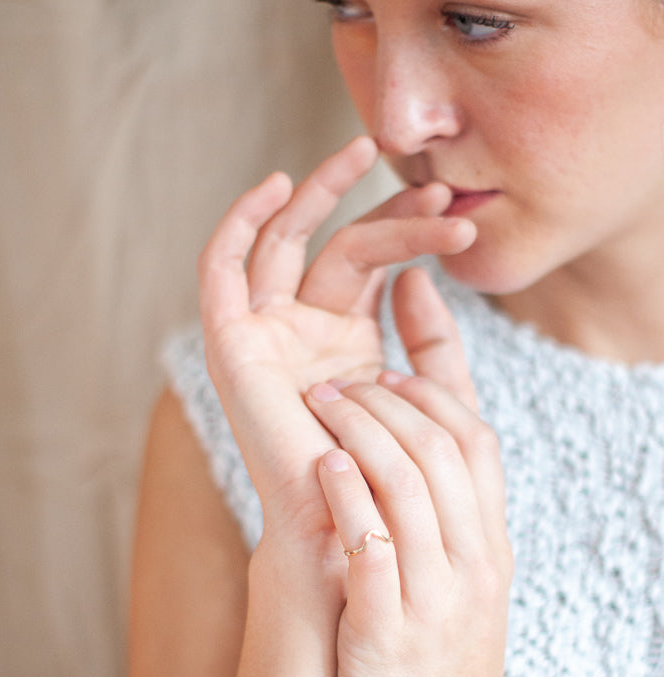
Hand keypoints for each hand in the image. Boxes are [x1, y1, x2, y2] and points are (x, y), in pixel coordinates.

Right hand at [198, 136, 475, 533]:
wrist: (352, 521)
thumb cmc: (394, 469)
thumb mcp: (430, 392)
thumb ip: (434, 340)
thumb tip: (421, 277)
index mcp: (343, 341)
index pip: (370, 262)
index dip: (408, 229)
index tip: (455, 214)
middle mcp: (301, 331)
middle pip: (334, 244)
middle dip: (382, 209)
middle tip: (433, 184)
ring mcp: (265, 336)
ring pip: (286, 244)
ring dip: (321, 195)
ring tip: (363, 155)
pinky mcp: (230, 345)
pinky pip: (220, 271)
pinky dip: (238, 224)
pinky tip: (276, 186)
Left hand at [305, 361, 515, 676]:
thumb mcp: (455, 592)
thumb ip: (433, 525)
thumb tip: (394, 463)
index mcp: (487, 546)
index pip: (475, 436)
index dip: (438, 376)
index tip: (404, 332)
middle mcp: (472, 562)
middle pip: (444, 447)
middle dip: (391, 396)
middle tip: (343, 371)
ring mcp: (436, 598)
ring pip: (412, 485)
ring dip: (366, 431)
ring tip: (323, 399)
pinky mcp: (391, 637)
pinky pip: (375, 551)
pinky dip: (350, 500)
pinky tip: (322, 466)